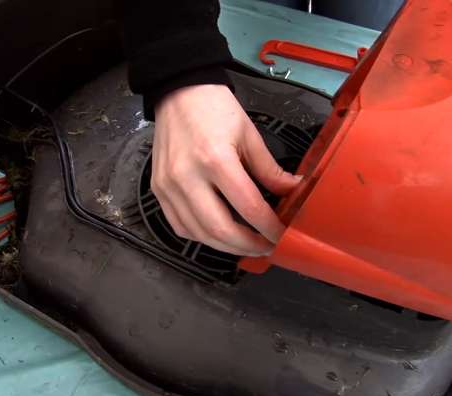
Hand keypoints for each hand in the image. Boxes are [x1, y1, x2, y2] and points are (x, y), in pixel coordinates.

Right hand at [151, 84, 300, 255]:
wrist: (178, 91)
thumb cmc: (215, 109)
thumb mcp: (250, 135)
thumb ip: (270, 170)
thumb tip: (293, 191)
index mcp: (216, 159)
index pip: (248, 207)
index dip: (268, 228)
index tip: (281, 235)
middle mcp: (188, 176)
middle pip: (221, 230)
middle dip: (248, 245)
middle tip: (266, 247)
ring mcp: (169, 186)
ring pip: (199, 234)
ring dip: (226, 247)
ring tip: (246, 245)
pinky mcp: (158, 190)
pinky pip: (180, 226)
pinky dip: (202, 237)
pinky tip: (219, 236)